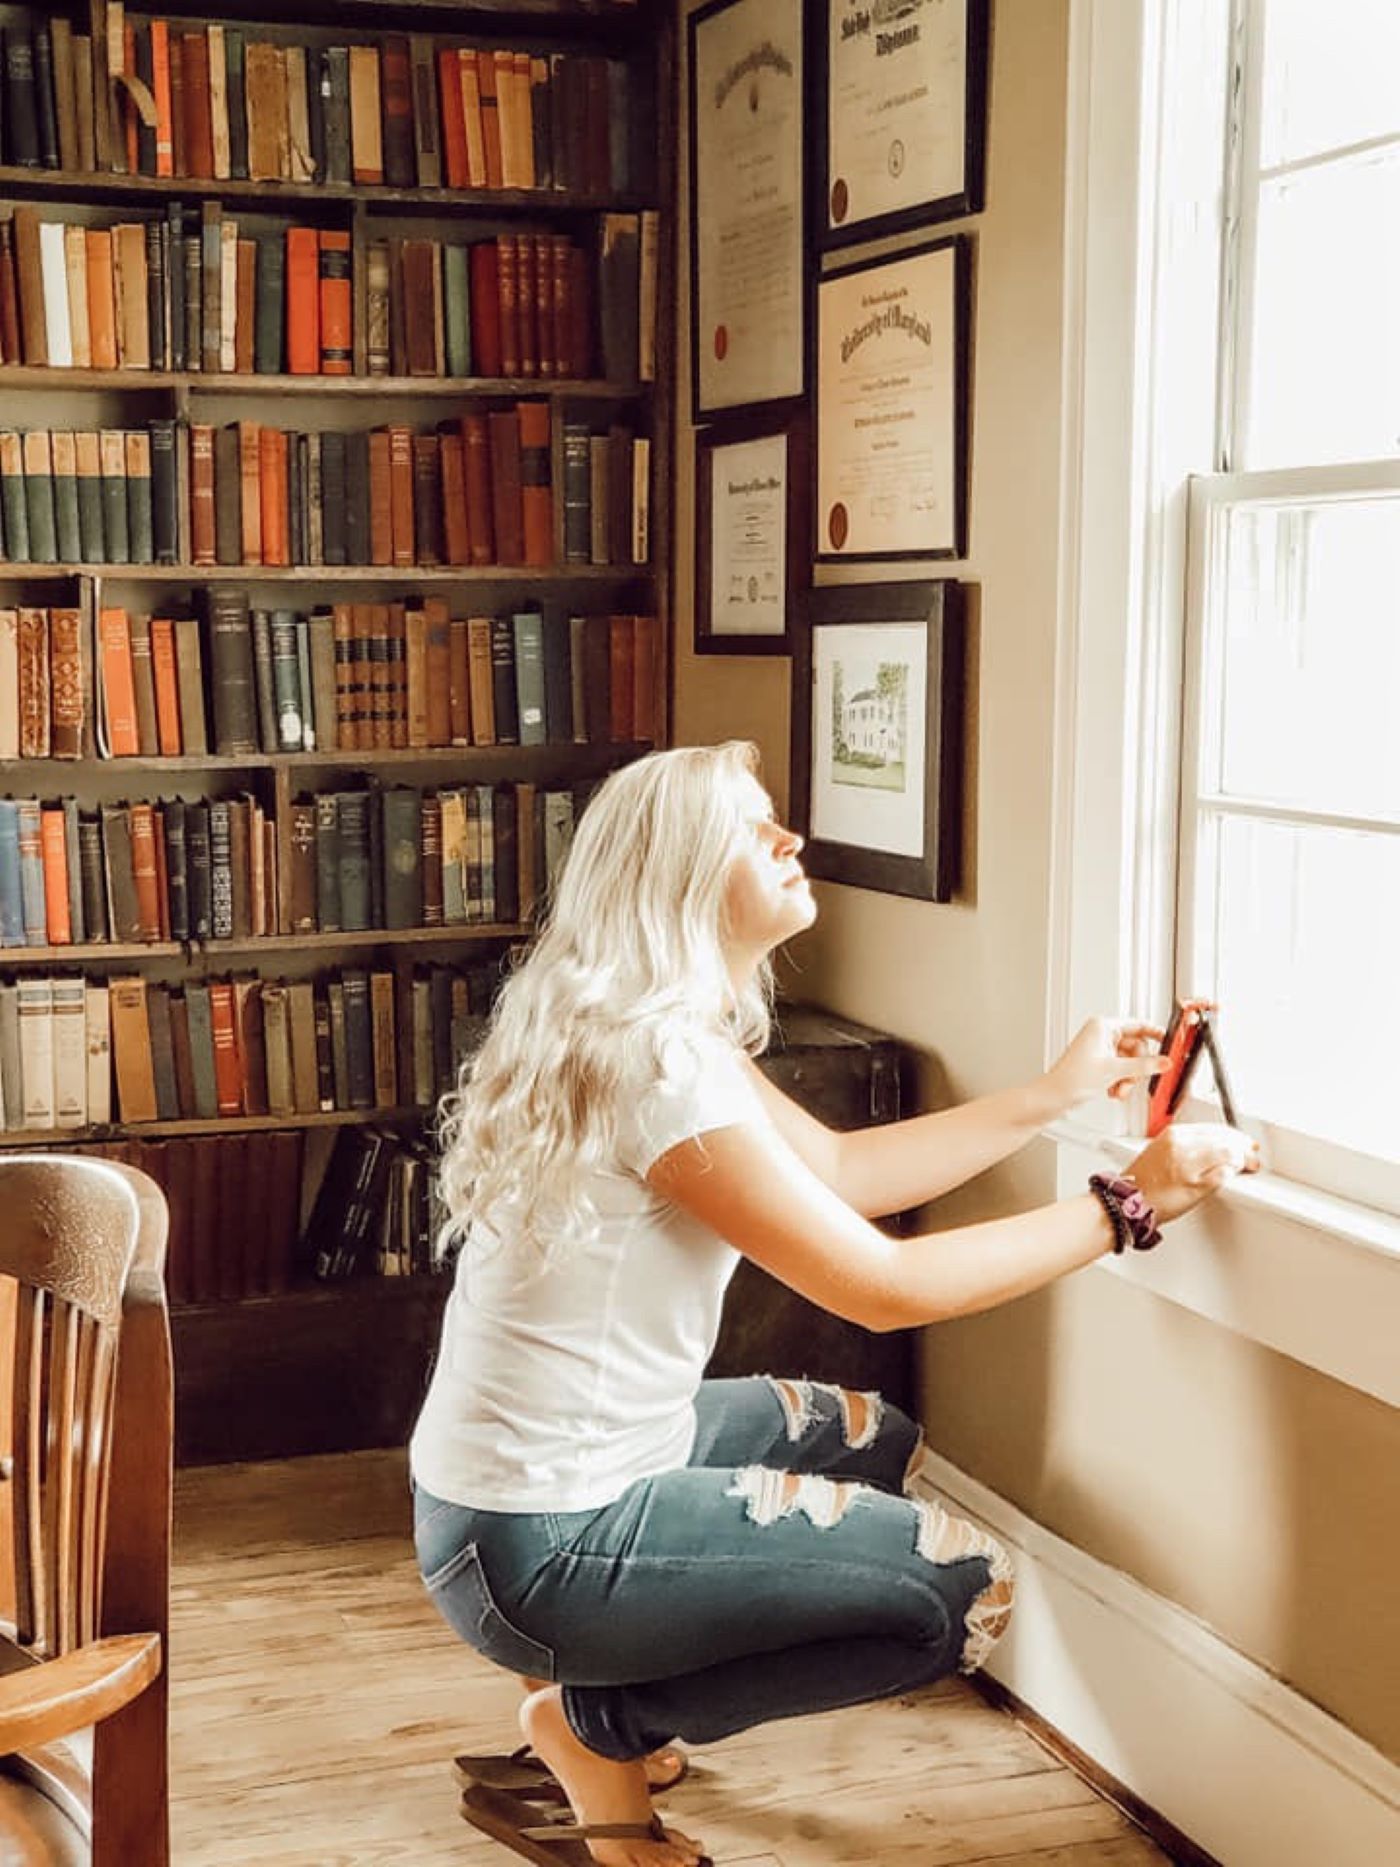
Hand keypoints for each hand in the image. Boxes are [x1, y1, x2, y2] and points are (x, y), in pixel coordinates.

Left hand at [1044, 1016, 1166, 1112]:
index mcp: (1103, 1026)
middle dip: (1136, 1068)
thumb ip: (1144, 1066)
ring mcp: (1100, 1050)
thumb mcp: (1114, 1070)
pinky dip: (1120, 1081)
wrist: (1054, 1097)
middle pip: (1136, 1048)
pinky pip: (1120, 1070)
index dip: (1155, 1034)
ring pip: (1129, 1062)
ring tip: (1119, 1089)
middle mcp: (1101, 1035)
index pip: (1137, 1025)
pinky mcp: (1099, 1063)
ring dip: (1128, 1078)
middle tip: (1131, 1080)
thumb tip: (1164, 1061)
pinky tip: (1113, 1091)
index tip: (1169, 1041)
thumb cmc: (1072, 1078)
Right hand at [1125, 1122, 1260, 1225]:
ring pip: (1228, 1154)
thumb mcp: (1161, 1151)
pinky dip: (1232, 1174)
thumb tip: (1212, 1147)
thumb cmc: (1142, 1182)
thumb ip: (1186, 1145)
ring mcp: (1189, 1165)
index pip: (1214, 1128)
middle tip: (1251, 1153)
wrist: (1127, 1202)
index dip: (1233, 1135)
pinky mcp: (1195, 1185)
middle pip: (1225, 1139)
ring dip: (1242, 1160)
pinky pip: (1224, 1175)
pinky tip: (1232, 1175)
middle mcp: (1182, 1146)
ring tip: (1247, 1165)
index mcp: (1174, 1135)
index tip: (1241, 1141)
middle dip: (1243, 1146)